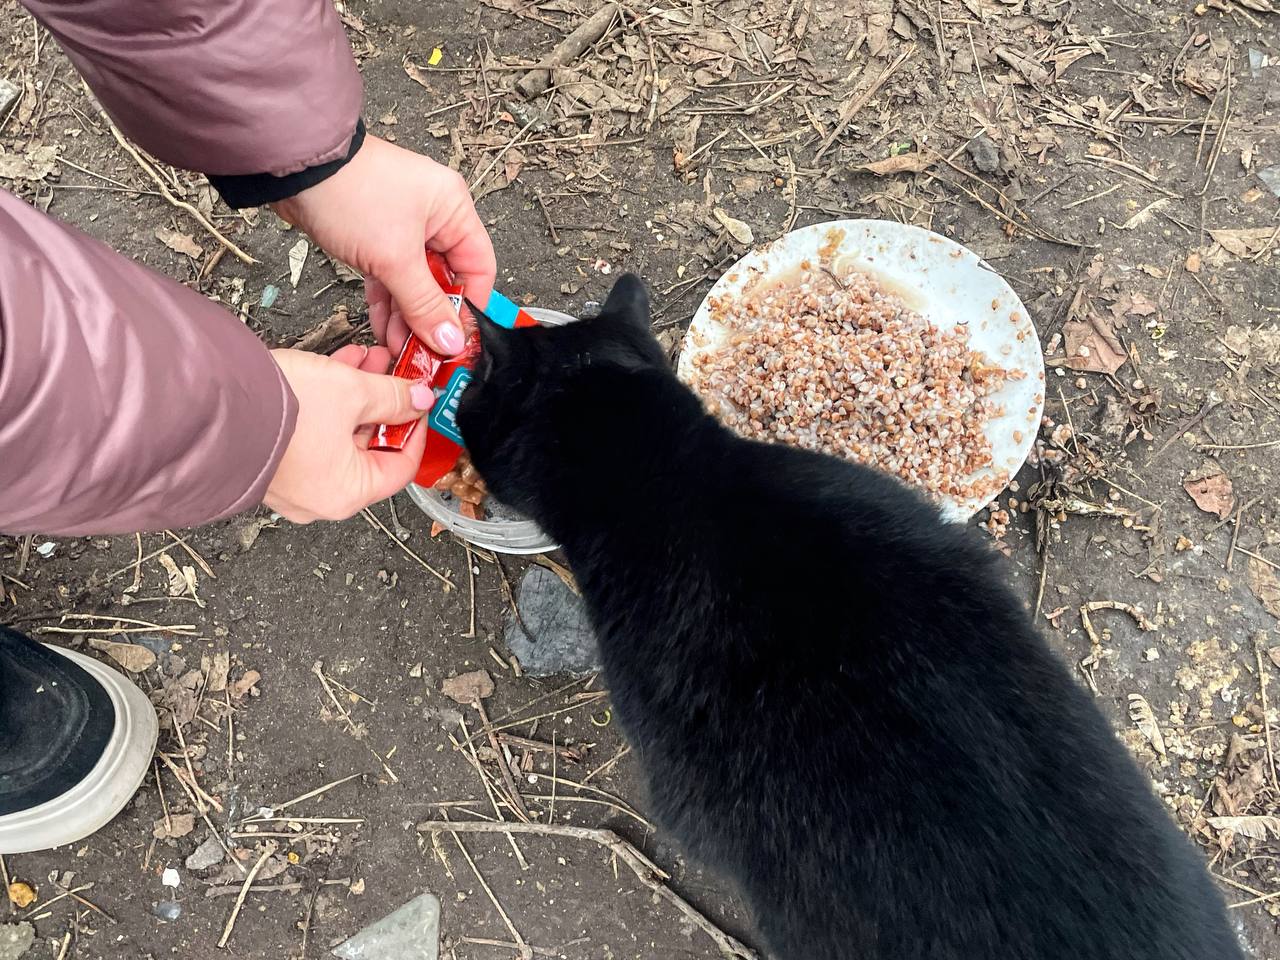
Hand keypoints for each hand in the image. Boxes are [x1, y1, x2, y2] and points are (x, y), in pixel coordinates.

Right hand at [265, 345, 432, 522]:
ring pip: (339, 435)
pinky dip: (327, 402)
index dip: (416, 429)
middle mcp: (319, 496)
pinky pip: (311, 432)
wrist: (206, 402)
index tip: (420, 403)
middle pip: (368, 448)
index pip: (401, 467)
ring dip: (356, 395)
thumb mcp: (351, 391)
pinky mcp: (270, 459)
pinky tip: (336, 367)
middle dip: (383, 403)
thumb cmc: (276, 412)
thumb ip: (393, 396)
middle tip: (394, 372)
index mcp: (347, 494)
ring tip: (367, 359)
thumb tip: (417, 399)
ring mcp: (292, 481)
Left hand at [272, 135, 495, 356]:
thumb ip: (424, 304)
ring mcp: (402, 227)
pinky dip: (388, 302)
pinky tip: (385, 328)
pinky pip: (390, 277)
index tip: (459, 338)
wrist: (292, 170)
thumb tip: (449, 337)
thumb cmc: (348, 189)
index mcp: (453, 209)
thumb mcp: (395, 258)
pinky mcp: (374, 237)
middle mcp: (433, 216)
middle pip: (445, 279)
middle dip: (433, 317)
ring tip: (403, 346)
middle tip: (428, 349)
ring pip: (414, 282)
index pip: (478, 267)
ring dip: (408, 316)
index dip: (471, 306)